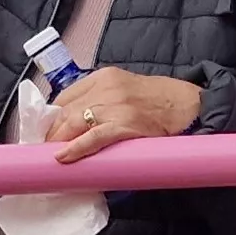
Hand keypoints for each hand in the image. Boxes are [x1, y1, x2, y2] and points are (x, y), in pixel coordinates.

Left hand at [42, 67, 206, 162]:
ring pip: (74, 123)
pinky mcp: (125, 124)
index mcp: (104, 77)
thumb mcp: (126, 91)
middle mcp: (107, 87)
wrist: (191, 106)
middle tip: (43, 150)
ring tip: (50, 157)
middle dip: (51, 132)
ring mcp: (116, 105)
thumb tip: (76, 126)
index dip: (51, 117)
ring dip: (58, 142)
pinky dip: (75, 148)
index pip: (65, 96)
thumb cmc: (160, 103)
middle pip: (65, 110)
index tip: (45, 132)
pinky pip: (93, 138)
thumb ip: (103, 100)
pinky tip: (63, 157)